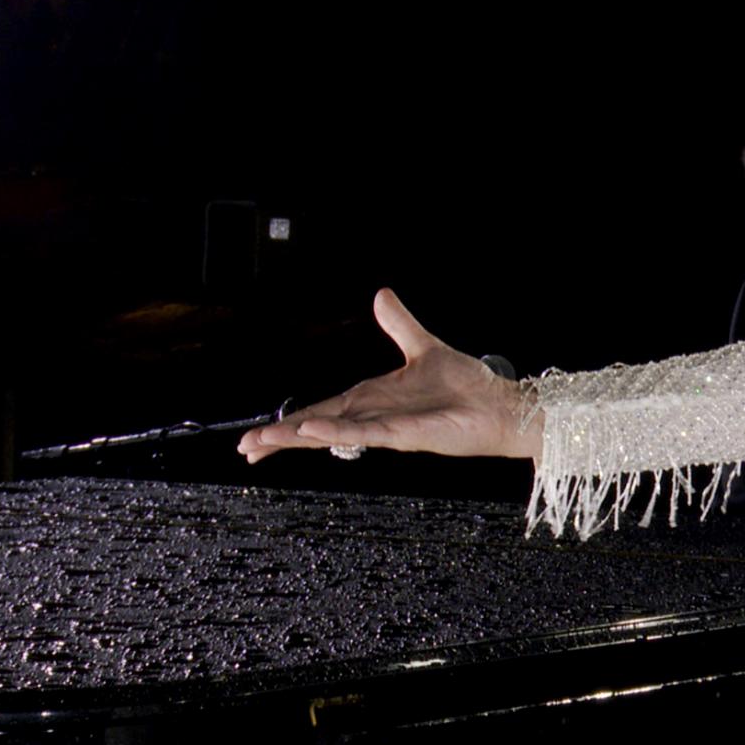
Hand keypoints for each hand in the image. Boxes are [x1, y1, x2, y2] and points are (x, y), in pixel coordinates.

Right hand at [237, 289, 541, 462]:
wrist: (499, 405)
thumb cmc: (467, 385)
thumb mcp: (424, 346)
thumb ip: (399, 324)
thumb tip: (381, 295)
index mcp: (371, 399)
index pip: (320, 411)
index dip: (290, 423)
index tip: (258, 436)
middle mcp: (373, 416)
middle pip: (316, 428)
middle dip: (280, 438)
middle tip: (245, 449)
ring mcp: (386, 428)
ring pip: (331, 433)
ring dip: (296, 437)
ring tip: (261, 444)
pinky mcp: (404, 434)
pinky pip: (364, 432)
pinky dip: (336, 431)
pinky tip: (311, 431)